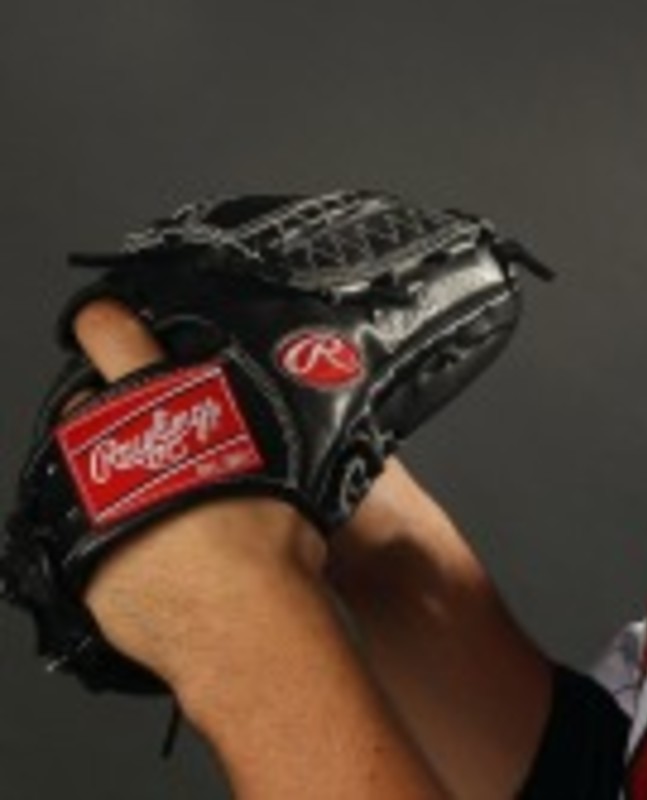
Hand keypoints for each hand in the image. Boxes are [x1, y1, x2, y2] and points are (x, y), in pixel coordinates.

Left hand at [74, 299, 325, 690]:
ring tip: (147, 492)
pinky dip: (102, 530)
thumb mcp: (274, 454)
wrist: (244, 624)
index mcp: (166, 408)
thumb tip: (264, 401)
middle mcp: (114, 451)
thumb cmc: (271, 541)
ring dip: (102, 470)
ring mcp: (87, 509)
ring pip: (73, 467)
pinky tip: (142, 545)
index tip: (102, 320)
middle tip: (149, 432)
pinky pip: (77, 532)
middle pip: (83, 406)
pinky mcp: (75, 564)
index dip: (105, 322)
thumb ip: (246, 422)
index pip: (113, 336)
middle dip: (108, 412)